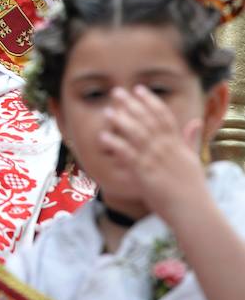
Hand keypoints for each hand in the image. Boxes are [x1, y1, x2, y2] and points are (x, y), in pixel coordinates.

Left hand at [100, 85, 206, 222]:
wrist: (193, 211)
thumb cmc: (193, 188)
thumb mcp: (193, 159)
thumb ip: (190, 140)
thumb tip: (196, 122)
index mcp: (176, 143)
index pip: (163, 115)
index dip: (150, 100)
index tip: (138, 88)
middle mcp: (165, 148)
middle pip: (146, 120)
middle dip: (131, 104)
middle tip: (116, 92)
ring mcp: (155, 159)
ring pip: (136, 134)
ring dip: (121, 121)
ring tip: (107, 111)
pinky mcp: (145, 173)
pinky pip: (127, 155)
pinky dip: (115, 144)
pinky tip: (103, 137)